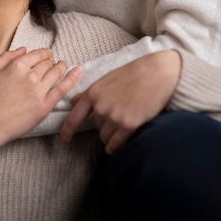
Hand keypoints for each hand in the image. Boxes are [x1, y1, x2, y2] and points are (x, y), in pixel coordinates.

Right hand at [0, 47, 80, 154]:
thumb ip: (6, 57)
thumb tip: (23, 49)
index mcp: (16, 66)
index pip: (37, 54)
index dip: (44, 53)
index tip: (47, 54)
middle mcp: (30, 76)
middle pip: (47, 63)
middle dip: (51, 61)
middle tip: (53, 63)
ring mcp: (38, 91)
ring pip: (56, 73)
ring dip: (62, 67)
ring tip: (64, 65)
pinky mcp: (44, 106)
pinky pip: (62, 89)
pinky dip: (72, 79)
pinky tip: (77, 72)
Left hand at [60, 50, 180, 154]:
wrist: (156, 73)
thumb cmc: (133, 74)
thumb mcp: (107, 79)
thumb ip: (90, 92)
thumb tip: (74, 100)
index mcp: (93, 93)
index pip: (74, 117)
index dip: (67, 131)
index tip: (63, 141)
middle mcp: (100, 106)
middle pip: (95, 127)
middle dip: (104, 124)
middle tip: (118, 114)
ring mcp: (114, 116)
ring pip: (105, 136)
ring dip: (111, 135)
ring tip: (123, 123)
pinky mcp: (128, 124)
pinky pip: (116, 143)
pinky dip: (115, 146)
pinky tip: (118, 145)